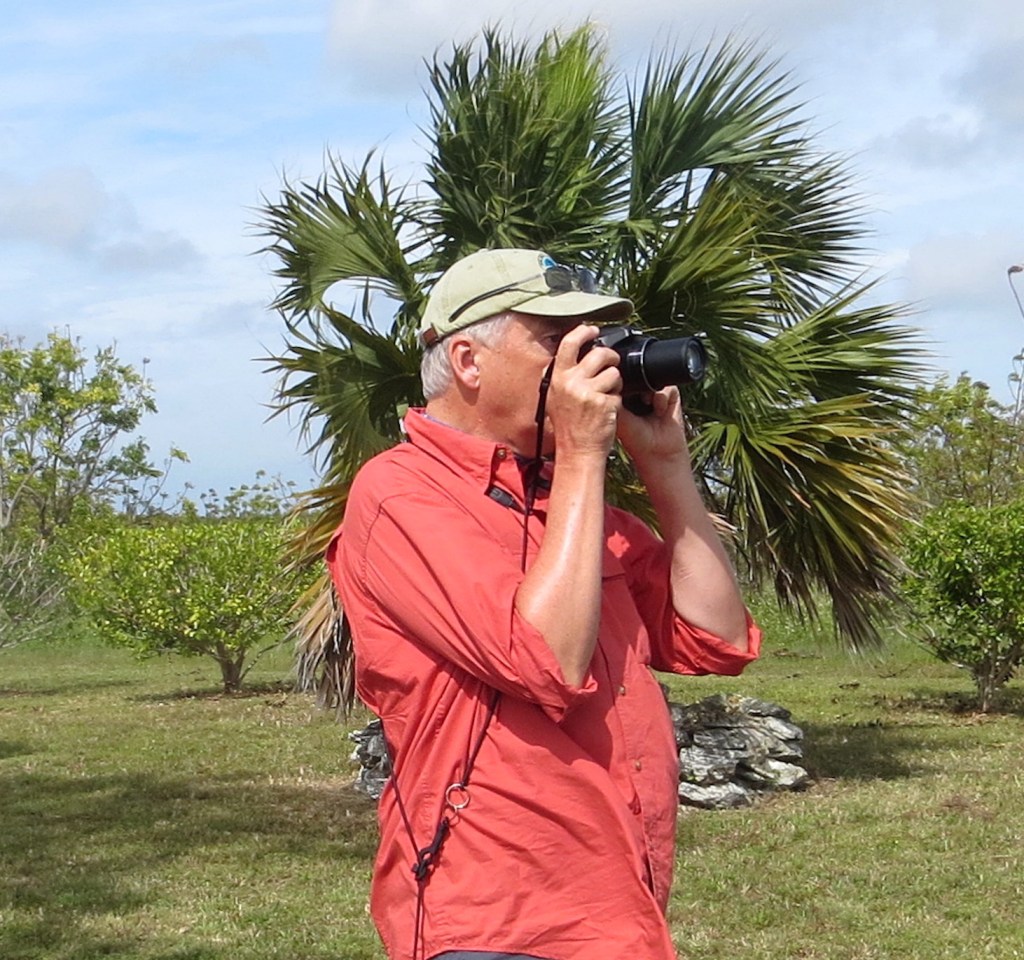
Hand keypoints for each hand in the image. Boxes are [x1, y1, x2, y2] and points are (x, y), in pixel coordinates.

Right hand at [545, 325, 622, 460]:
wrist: (578, 452)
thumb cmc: (569, 428)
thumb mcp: (555, 399)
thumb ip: (563, 377)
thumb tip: (571, 357)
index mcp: (557, 379)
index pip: (569, 343)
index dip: (583, 332)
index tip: (593, 330)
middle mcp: (571, 383)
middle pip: (599, 353)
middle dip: (611, 357)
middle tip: (613, 364)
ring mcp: (588, 393)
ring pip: (613, 372)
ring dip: (616, 382)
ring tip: (607, 395)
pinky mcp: (604, 403)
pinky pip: (619, 391)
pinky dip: (617, 398)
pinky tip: (608, 409)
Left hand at [616, 385, 690, 467]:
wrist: (658, 451)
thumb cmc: (636, 438)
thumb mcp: (618, 416)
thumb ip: (614, 397)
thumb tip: (612, 379)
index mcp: (622, 394)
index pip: (620, 378)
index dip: (621, 384)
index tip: (624, 400)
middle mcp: (639, 390)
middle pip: (637, 374)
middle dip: (637, 387)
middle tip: (636, 403)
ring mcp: (655, 391)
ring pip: (652, 378)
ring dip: (649, 394)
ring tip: (647, 407)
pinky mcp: (671, 394)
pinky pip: (668, 387)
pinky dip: (663, 399)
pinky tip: (659, 412)